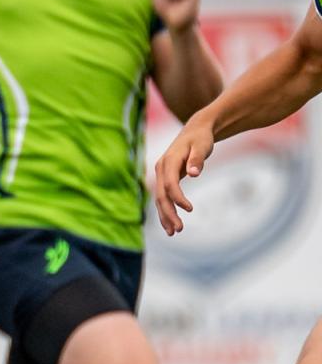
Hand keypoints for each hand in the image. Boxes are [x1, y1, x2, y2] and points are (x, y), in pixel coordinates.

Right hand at [153, 116, 215, 234]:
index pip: (169, 184)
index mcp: (168, 161)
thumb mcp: (202, 146)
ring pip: (160, 199)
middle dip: (168, 213)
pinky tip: (171, 224)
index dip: (178, 198)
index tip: (190, 209)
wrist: (195, 130)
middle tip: (179, 230)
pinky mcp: (165, 179)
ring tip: (174, 233)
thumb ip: (197, 159)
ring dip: (165, 216)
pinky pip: (163, 197)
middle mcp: (161, 169)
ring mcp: (161, 174)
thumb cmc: (200, 138)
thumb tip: (194, 173)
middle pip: (161, 195)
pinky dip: (166, 211)